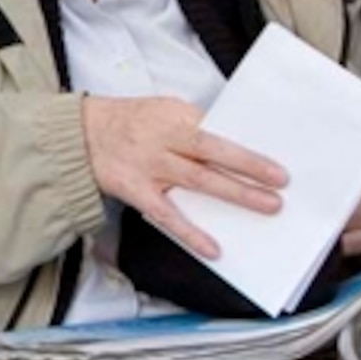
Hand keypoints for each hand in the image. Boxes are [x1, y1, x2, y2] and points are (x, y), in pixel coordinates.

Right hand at [82, 95, 286, 261]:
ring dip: (234, 194)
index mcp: (173, 114)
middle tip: (281, 182)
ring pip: (198, 181)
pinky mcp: (136, 190)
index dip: (246, 145)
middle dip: (249, 166)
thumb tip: (237, 150)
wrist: (79, 136)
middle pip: (212, 152)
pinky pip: (166, 214)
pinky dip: (190, 232)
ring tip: (266, 206)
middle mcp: (162, 138)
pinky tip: (213, 248)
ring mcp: (149, 165)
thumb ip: (196, 127)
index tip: (275, 158)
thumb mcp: (163, 111)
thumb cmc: (130, 123)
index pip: (217, 129)